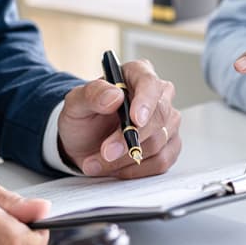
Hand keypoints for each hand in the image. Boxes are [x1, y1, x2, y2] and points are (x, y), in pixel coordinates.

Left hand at [58, 58, 181, 178]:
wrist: (84, 143)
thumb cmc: (84, 118)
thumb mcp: (76, 103)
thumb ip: (92, 95)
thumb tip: (114, 96)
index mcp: (137, 74)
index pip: (150, 83)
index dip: (146, 102)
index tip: (135, 120)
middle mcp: (159, 96)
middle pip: (160, 116)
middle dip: (130, 138)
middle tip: (106, 152)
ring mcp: (167, 122)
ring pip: (159, 143)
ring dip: (126, 158)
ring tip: (98, 162)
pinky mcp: (169, 146)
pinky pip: (161, 162)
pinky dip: (135, 170)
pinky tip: (115, 168)